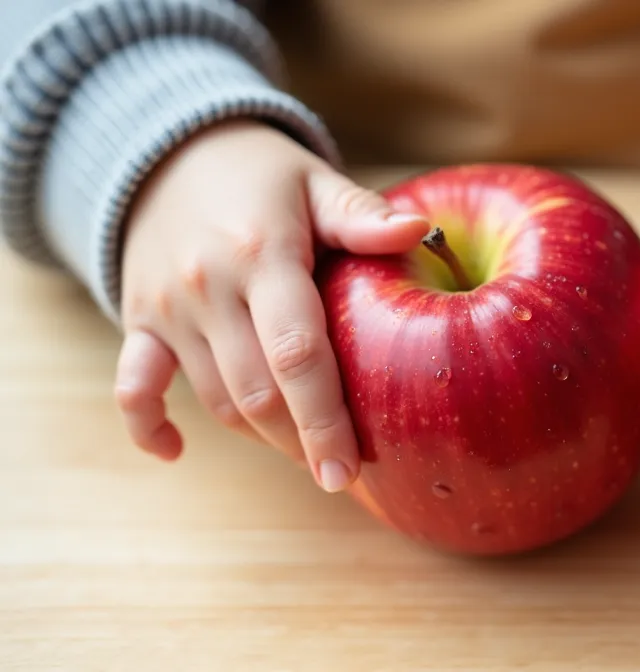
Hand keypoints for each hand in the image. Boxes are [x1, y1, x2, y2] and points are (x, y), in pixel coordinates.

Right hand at [113, 120, 429, 490]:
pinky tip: (176, 452)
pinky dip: (149, 425)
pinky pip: (132, 386)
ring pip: (214, 398)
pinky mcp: (138, 320)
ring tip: (304, 450)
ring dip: (259, 434)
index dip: (324, 419)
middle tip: (340, 471)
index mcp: (263, 255)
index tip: (348, 469)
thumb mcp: (316, 182)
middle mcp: (210, 287)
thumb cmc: (264, 176)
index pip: (298, 353)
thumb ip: (363, 215)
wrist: (166, 150)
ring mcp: (168, 308)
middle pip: (257, 392)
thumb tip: (420, 231)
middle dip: (300, 443)